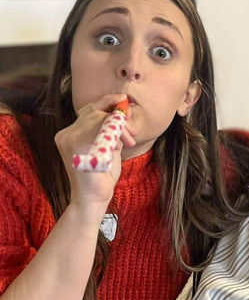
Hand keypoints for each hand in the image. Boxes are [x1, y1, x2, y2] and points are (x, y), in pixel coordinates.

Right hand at [55, 94, 135, 209]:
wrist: (94, 199)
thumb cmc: (102, 175)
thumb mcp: (109, 146)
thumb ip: (113, 129)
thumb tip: (125, 110)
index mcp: (71, 133)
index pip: (89, 110)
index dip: (107, 103)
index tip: (123, 100)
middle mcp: (66, 134)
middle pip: (94, 112)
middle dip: (118, 117)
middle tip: (132, 131)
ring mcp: (68, 139)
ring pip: (98, 118)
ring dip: (119, 126)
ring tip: (129, 140)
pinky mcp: (75, 146)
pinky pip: (99, 129)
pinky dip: (114, 133)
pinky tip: (120, 144)